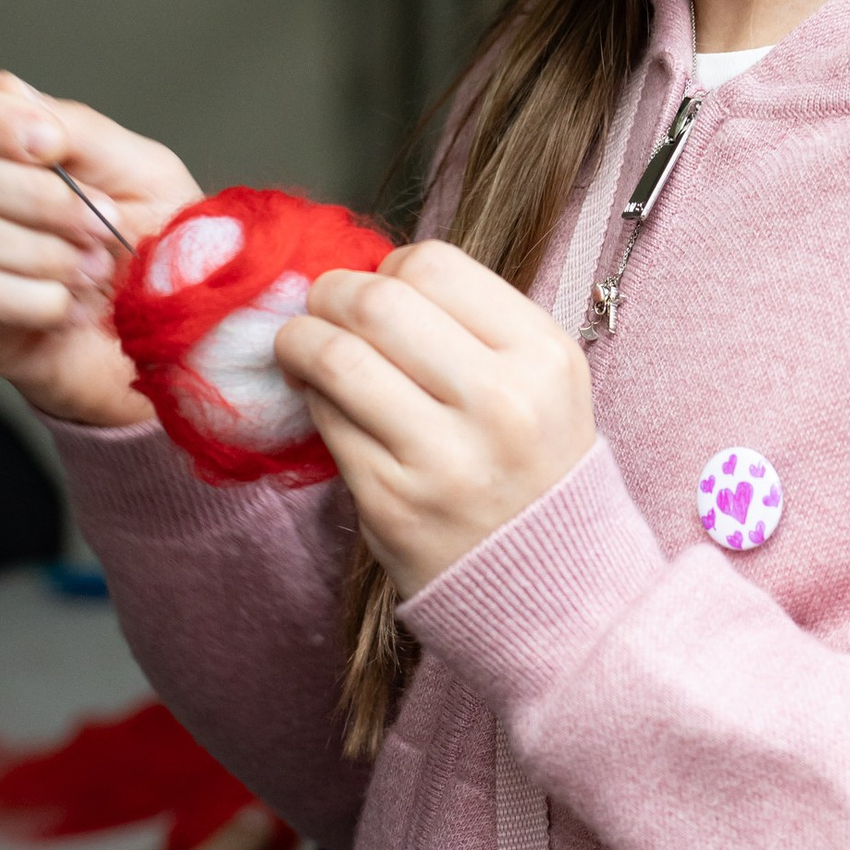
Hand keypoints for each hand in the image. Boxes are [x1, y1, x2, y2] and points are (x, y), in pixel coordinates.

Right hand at [0, 66, 199, 428]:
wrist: (179, 335)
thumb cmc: (161, 250)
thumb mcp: (144, 173)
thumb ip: (82, 130)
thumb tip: (17, 97)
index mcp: (20, 147)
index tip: (49, 143)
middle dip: (44, 199)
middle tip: (107, 225)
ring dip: (43, 251)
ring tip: (97, 270)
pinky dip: (42, 300)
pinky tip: (75, 309)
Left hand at [273, 239, 593, 596]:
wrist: (551, 585)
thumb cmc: (533, 467)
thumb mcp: (540, 382)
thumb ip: (469, 323)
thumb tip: (364, 274)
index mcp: (544, 357)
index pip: (434, 264)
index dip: (389, 267)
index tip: (380, 290)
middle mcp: (501, 402)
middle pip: (376, 302)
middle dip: (330, 294)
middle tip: (322, 309)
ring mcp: (444, 457)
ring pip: (336, 357)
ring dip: (299, 340)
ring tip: (301, 347)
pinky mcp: (391, 501)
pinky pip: (326, 421)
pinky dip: (312, 398)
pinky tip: (324, 402)